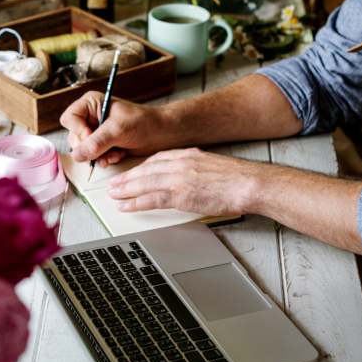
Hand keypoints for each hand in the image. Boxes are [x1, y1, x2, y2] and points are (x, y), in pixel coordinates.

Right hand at [60, 92, 166, 168]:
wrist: (161, 133)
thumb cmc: (144, 122)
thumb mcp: (119, 130)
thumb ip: (97, 142)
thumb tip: (78, 154)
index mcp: (91, 104)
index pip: (70, 119)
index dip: (78, 132)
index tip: (92, 139)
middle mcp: (90, 117)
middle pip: (73, 137)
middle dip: (89, 149)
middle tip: (101, 153)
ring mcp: (96, 132)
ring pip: (82, 150)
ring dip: (97, 157)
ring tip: (113, 155)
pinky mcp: (102, 144)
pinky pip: (93, 156)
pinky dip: (104, 159)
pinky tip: (117, 156)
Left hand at [106, 148, 255, 215]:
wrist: (248, 183)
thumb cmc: (236, 178)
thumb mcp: (211, 164)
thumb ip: (195, 168)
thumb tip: (188, 178)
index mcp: (187, 154)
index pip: (156, 159)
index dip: (140, 167)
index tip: (131, 172)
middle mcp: (179, 163)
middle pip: (145, 169)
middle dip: (127, 177)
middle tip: (114, 183)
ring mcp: (178, 178)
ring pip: (143, 183)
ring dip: (125, 190)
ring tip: (113, 195)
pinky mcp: (180, 195)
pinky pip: (151, 199)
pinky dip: (135, 203)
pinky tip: (126, 207)